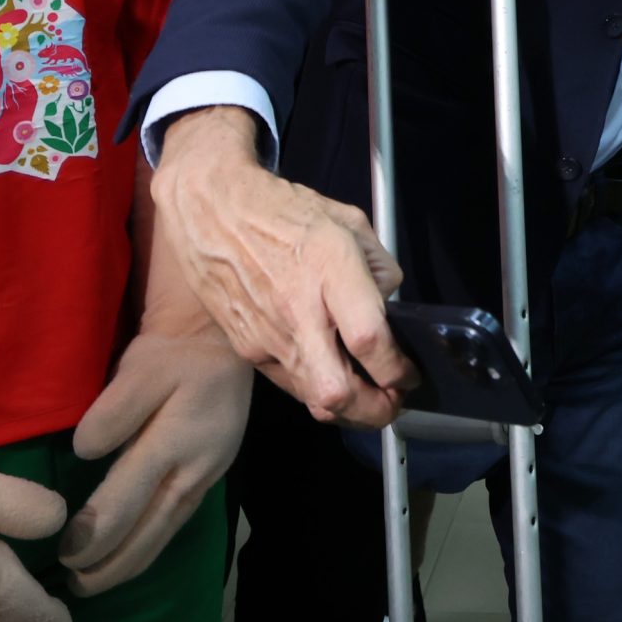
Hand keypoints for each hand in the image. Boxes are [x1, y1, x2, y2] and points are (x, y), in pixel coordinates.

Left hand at [58, 322, 251, 594]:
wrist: (220, 341)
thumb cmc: (172, 353)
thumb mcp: (141, 368)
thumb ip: (114, 411)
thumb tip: (86, 452)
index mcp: (175, 441)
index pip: (130, 498)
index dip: (96, 532)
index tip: (66, 554)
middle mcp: (194, 469)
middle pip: (151, 530)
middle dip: (112, 563)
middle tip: (74, 584)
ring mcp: (206, 477)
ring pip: (165, 532)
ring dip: (130, 562)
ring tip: (94, 581)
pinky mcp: (209, 477)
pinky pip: (175, 522)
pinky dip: (149, 546)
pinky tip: (128, 557)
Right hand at [151, 107, 415, 424]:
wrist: (212, 212)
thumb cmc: (282, 211)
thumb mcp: (350, 222)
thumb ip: (380, 269)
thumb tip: (389, 309)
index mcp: (330, 269)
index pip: (369, 339)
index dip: (396, 368)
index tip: (409, 372)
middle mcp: (297, 310)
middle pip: (337, 391)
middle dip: (373, 410)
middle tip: (392, 402)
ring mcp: (267, 335)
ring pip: (312, 400)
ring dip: (348, 408)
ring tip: (368, 395)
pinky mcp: (247, 348)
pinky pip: (289, 384)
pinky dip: (316, 390)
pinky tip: (330, 374)